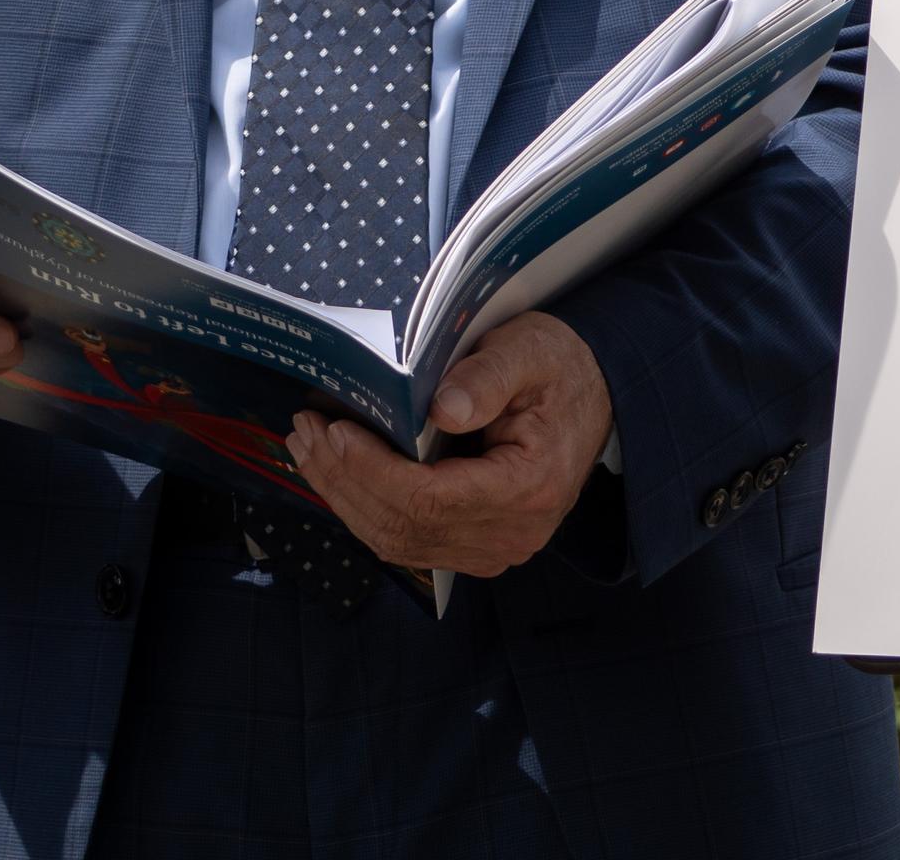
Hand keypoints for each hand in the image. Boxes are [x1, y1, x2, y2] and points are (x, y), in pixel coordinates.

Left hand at [289, 311, 613, 578]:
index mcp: (529, 487)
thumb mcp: (529, 352)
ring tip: (310, 449)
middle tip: (305, 432)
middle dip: (344, 481)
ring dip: (346, 497)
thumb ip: (488, 377)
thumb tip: (443, 407)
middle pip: (403, 526)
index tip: (333, 431)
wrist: (594, 395)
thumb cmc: (560, 369)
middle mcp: (512, 533)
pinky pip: (407, 541)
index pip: (429, 500)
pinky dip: (366, 509)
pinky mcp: (476, 548)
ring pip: (396, 540)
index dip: (371, 471)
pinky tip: (340, 474)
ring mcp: (494, 548)